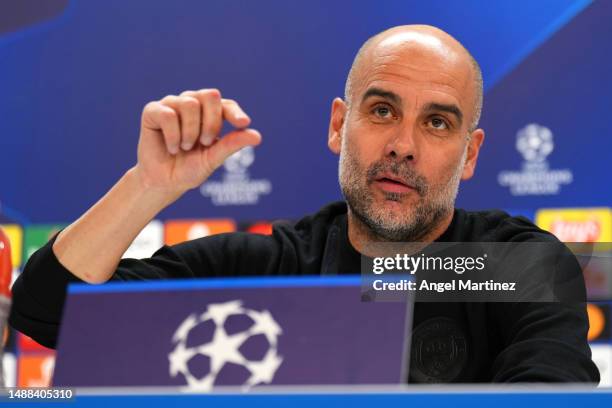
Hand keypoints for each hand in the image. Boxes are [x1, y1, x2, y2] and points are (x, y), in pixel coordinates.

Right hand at [134, 89, 260, 194]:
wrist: (164, 182)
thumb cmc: (190, 169)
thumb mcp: (213, 159)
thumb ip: (232, 145)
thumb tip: (257, 136)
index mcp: (210, 114)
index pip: (226, 105)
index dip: (235, 112)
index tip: (243, 123)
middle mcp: (192, 104)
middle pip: (210, 96)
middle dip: (211, 122)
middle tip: (205, 143)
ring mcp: (172, 105)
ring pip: (190, 103)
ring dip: (190, 132)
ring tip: (185, 147)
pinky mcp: (153, 111)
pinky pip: (169, 114)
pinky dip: (173, 136)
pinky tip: (172, 148)